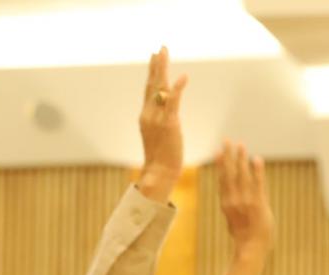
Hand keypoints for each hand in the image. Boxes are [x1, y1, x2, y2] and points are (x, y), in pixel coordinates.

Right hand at [137, 46, 187, 202]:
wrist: (159, 173)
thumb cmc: (160, 159)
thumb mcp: (158, 136)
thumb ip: (161, 121)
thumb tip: (167, 114)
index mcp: (145, 117)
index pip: (149, 90)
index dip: (152, 73)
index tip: (154, 57)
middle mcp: (148, 115)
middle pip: (152, 84)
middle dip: (156, 65)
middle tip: (161, 48)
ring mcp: (157, 119)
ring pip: (159, 88)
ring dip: (163, 69)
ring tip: (164, 52)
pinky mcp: (169, 124)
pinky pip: (173, 102)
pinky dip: (178, 89)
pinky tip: (184, 77)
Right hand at [218, 140, 272, 255]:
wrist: (251, 248)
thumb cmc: (243, 236)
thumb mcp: (233, 220)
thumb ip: (233, 206)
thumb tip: (230, 200)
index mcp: (225, 203)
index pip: (222, 179)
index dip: (221, 165)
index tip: (218, 152)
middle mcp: (233, 200)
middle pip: (229, 173)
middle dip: (227, 156)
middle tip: (226, 141)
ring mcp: (245, 201)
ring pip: (242, 175)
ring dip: (241, 159)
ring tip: (240, 145)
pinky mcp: (257, 203)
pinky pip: (257, 183)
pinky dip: (256, 170)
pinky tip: (256, 159)